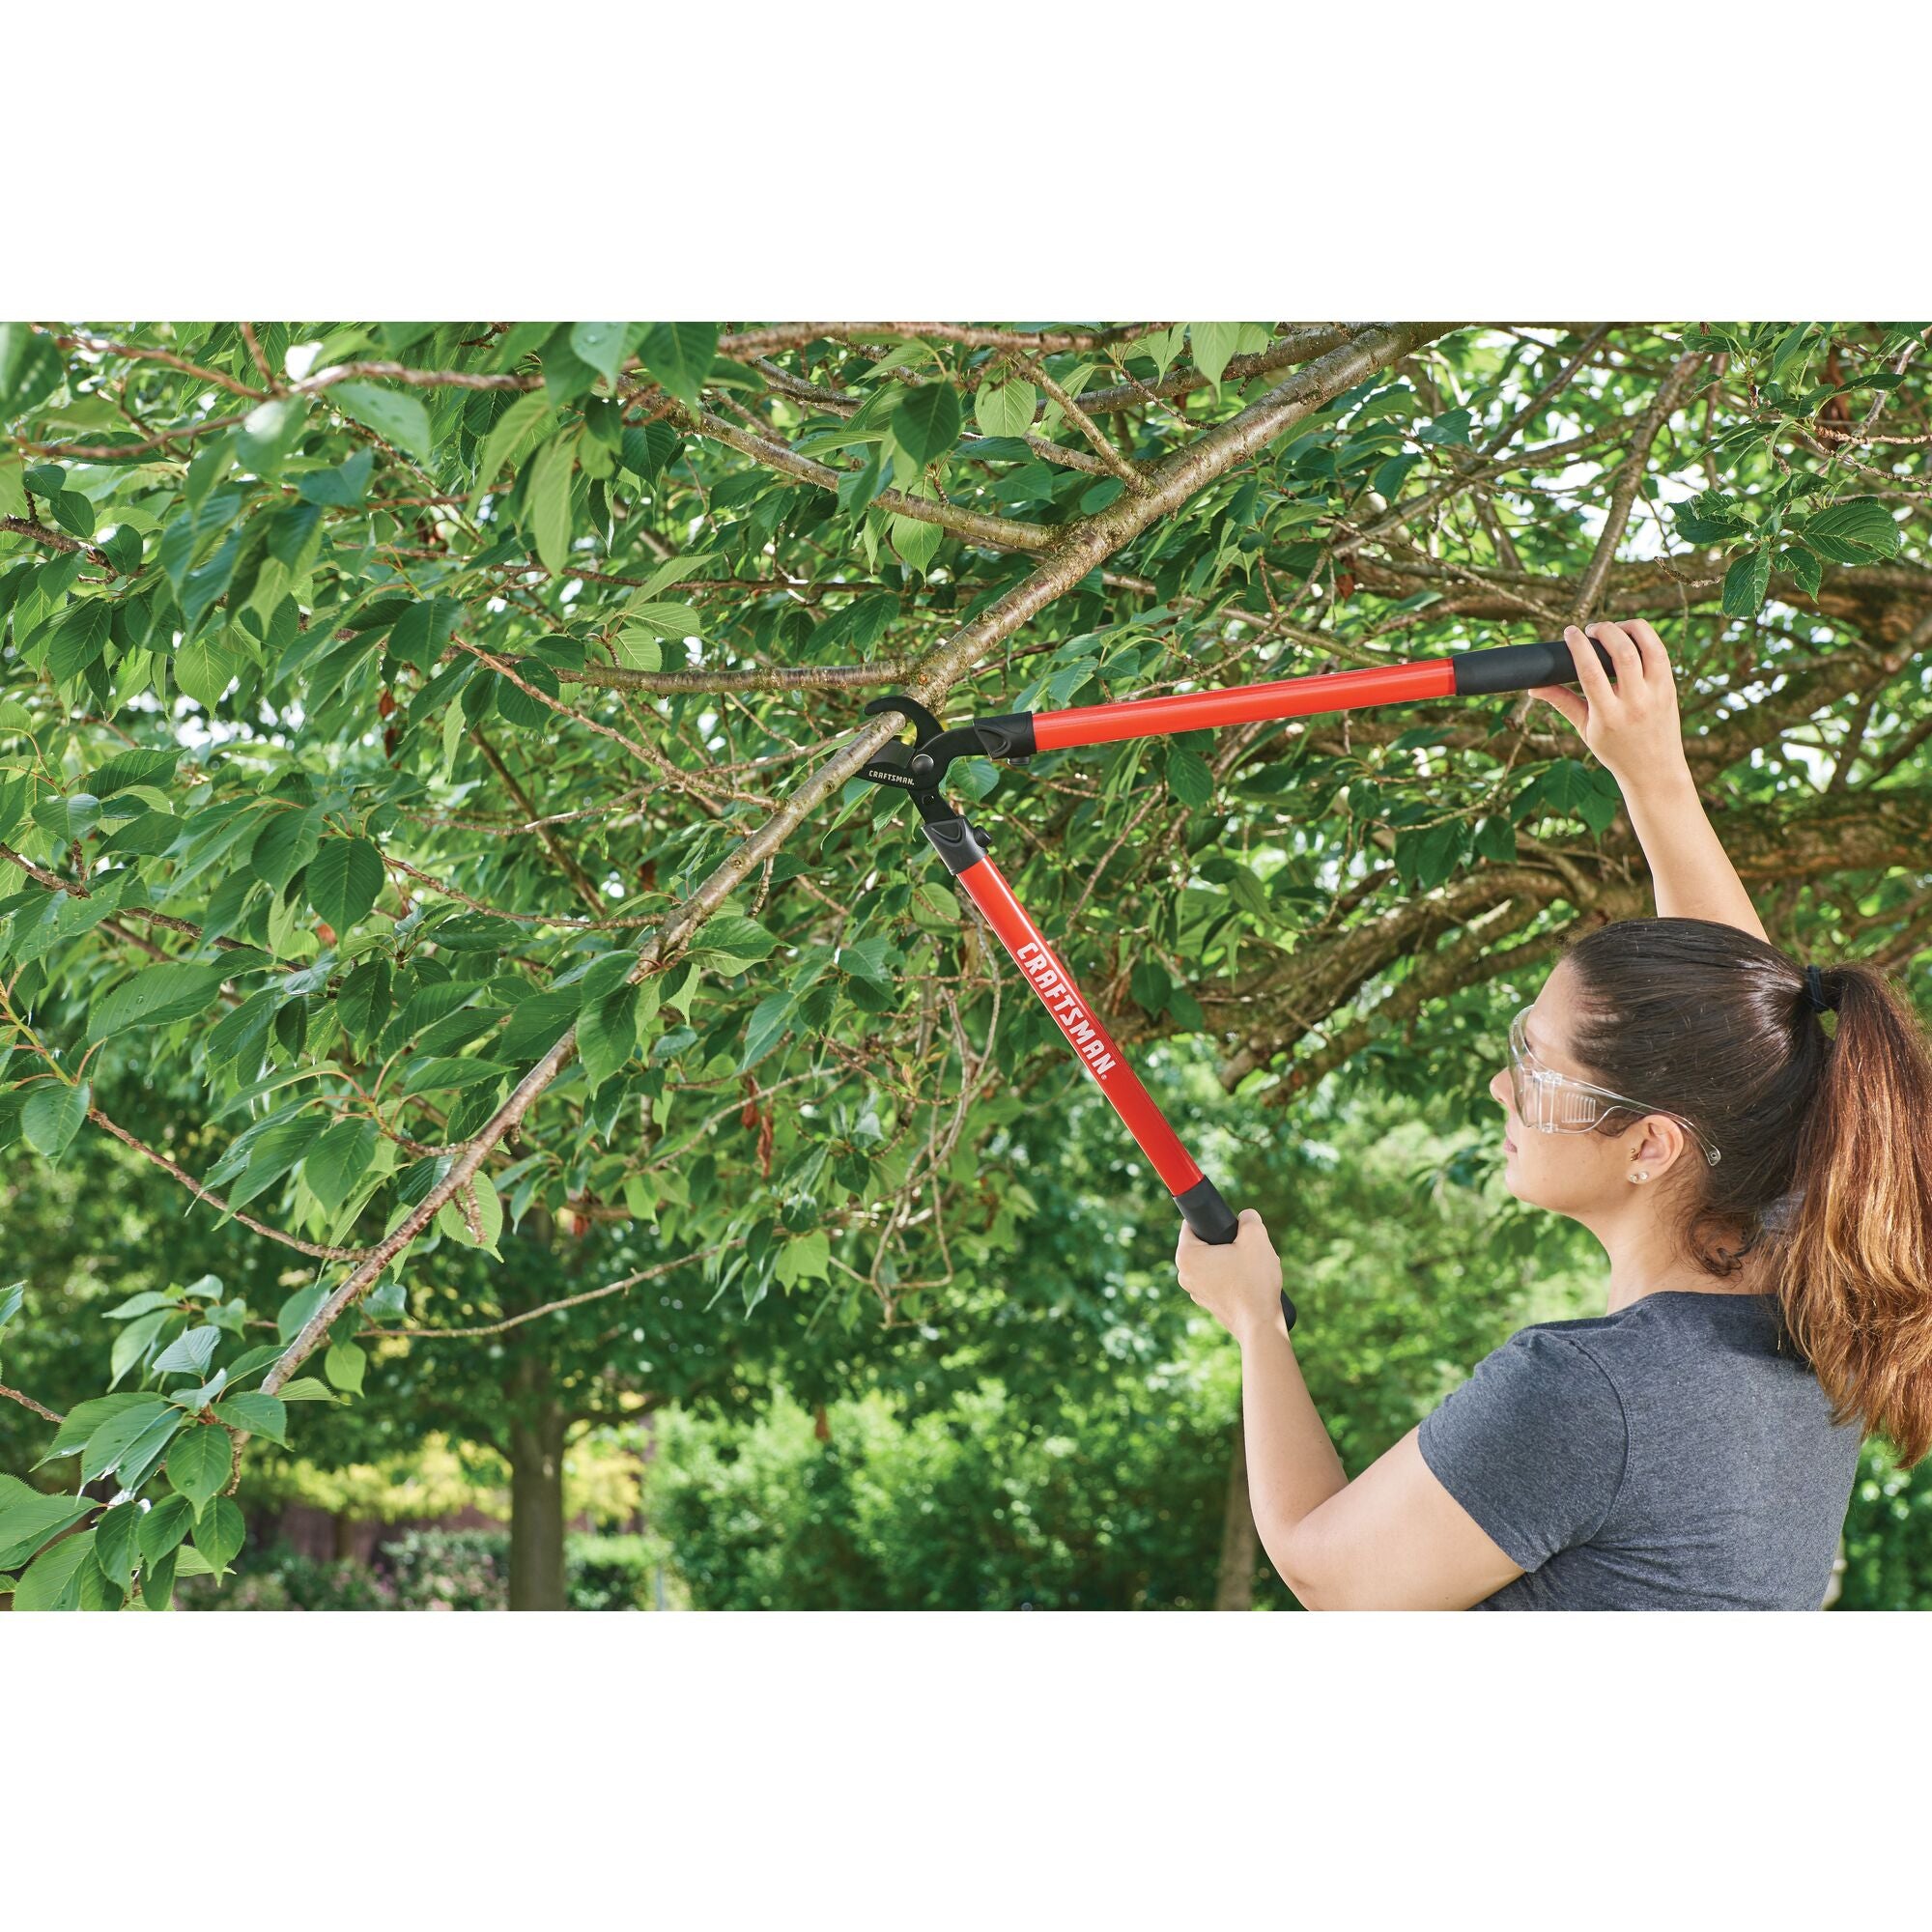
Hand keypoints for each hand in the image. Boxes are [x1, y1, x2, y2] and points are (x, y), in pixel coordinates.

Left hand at [1176, 1208, 1286, 1345]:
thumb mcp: (1256, 1238)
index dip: (1212, 1220)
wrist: (1260, 1325)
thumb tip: (1246, 1216)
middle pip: (1204, 1244)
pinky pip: (1218, 1280)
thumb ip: (1249, 1218)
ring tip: (1251, 1267)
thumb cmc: (1254, 1281)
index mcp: (1186, 1255)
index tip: (1229, 1226)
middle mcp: (1184, 1274)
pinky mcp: (1208, 1304)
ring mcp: (1195, 1292)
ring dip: (1231, 1260)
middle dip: (1225, 1242)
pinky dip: (1232, 1277)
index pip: (1192, 1225)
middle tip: (1244, 1247)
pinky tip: (1250, 1282)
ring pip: (1213, 1263)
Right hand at [1527, 619, 1689, 794]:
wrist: (1655, 770)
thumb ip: (1561, 703)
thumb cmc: (1615, 750)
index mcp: (1609, 716)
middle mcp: (1635, 703)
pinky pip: (1661, 652)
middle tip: (1591, 630)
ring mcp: (1657, 694)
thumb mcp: (1585, 729)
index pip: (1591, 673)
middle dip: (1605, 631)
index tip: (1569, 632)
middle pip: (1623, 653)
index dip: (1579, 647)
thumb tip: (1532, 687)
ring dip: (1629, 628)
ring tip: (1613, 629)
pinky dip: (1645, 637)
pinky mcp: (1670, 687)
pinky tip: (1630, 638)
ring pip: (1649, 646)